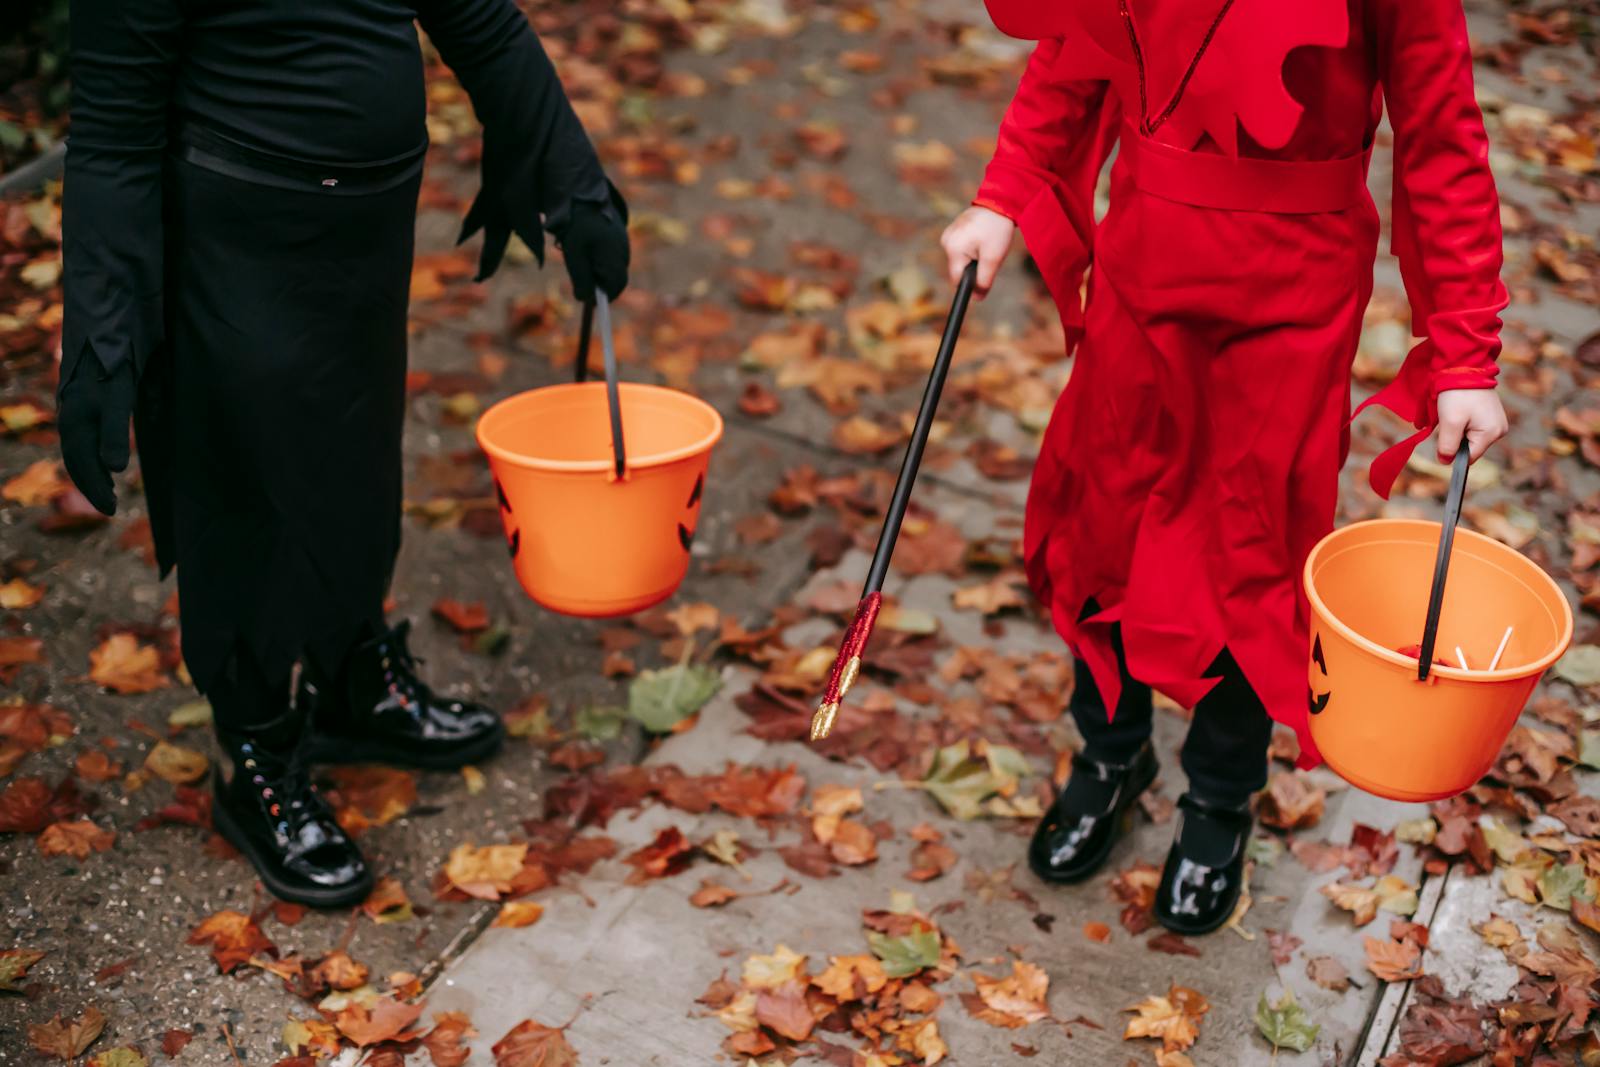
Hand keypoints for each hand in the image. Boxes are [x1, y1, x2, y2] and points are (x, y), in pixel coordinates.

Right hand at [57, 355, 134, 515]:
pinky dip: (91, 451)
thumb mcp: (120, 396)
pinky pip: (82, 433)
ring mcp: (75, 405)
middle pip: (76, 459)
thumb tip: (114, 469)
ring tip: (106, 488)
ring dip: (90, 470)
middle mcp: (71, 415)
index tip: (111, 510)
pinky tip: (103, 456)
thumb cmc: (115, 360)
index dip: (95, 489)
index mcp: (76, 420)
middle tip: (109, 507)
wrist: (106, 321)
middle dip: (91, 484)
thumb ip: (115, 432)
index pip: (82, 465)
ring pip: (78, 446)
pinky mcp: (84, 397)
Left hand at [558, 201, 629, 301]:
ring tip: (580, 255)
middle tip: (581, 277)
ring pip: (613, 265)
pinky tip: (586, 245)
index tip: (589, 300)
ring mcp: (622, 241)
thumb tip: (586, 299)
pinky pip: (612, 253)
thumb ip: (581, 278)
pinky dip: (599, 256)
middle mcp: (623, 250)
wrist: (580, 192)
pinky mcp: (618, 233)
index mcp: (614, 256)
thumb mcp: (574, 254)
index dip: (604, 296)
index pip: (616, 286)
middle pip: (615, 277)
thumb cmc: (576, 224)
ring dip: (598, 268)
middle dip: (600, 282)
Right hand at [940, 205, 1015, 296]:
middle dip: (973, 268)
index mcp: (953, 249)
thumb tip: (976, 298)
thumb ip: (984, 280)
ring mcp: (948, 235)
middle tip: (989, 255)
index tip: (983, 278)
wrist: (1000, 202)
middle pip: (958, 270)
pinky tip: (982, 238)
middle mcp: (946, 242)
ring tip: (987, 244)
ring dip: (973, 258)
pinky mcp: (952, 231)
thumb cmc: (997, 229)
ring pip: (960, 260)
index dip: (970, 284)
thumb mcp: (993, 258)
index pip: (957, 280)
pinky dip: (972, 249)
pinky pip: (960, 249)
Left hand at [1435, 388, 1508, 462]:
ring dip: (1458, 430)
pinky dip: (1463, 422)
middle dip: (1456, 439)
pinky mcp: (1491, 414)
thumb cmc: (1458, 395)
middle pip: (1470, 447)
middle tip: (1450, 420)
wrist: (1465, 367)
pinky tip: (1460, 409)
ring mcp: (1497, 422)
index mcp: (1492, 434)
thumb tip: (1445, 462)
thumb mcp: (1450, 423)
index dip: (1453, 453)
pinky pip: (1473, 427)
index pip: (1469, 457)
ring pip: (1470, 437)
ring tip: (1455, 412)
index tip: (1443, 438)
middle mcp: (1499, 430)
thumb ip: (1448, 446)